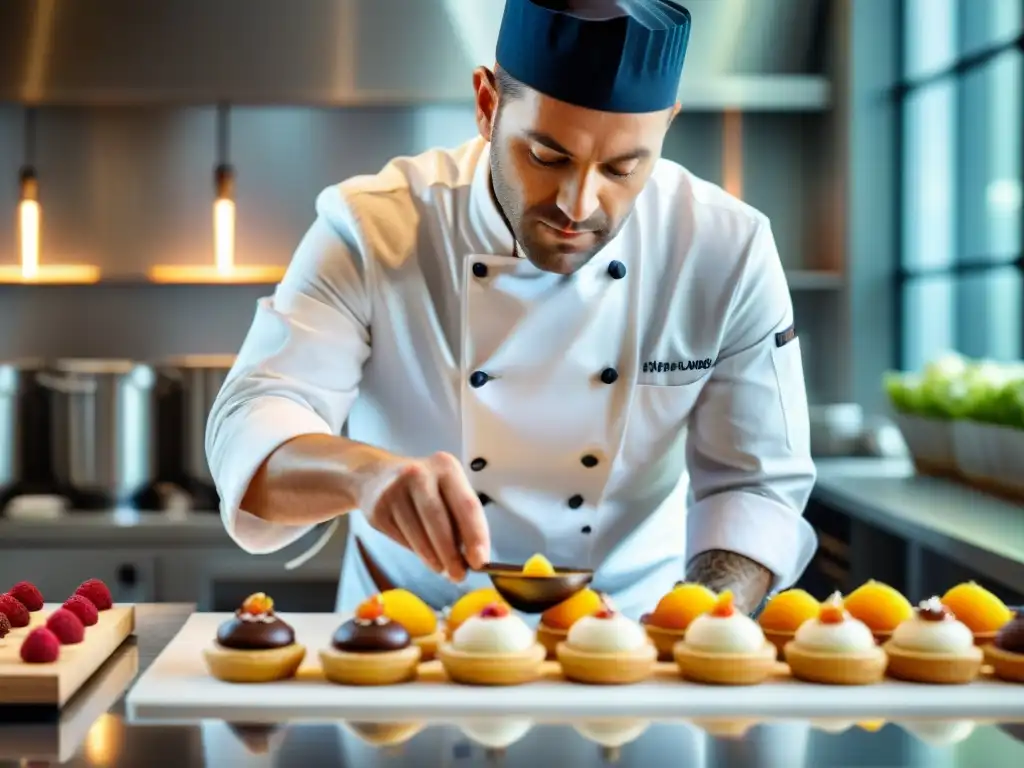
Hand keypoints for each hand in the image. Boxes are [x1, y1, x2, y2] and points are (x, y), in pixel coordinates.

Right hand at [363, 452, 490, 580]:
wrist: (375, 476)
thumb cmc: (423, 487)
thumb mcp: (446, 489)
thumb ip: (460, 517)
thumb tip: (473, 557)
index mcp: (445, 466)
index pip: (467, 504)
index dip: (476, 535)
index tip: (480, 561)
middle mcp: (419, 474)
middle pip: (439, 520)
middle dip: (451, 553)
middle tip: (459, 575)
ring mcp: (394, 491)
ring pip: (418, 533)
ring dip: (434, 558)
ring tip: (443, 568)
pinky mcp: (377, 510)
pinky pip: (401, 538)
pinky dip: (416, 552)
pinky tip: (424, 556)